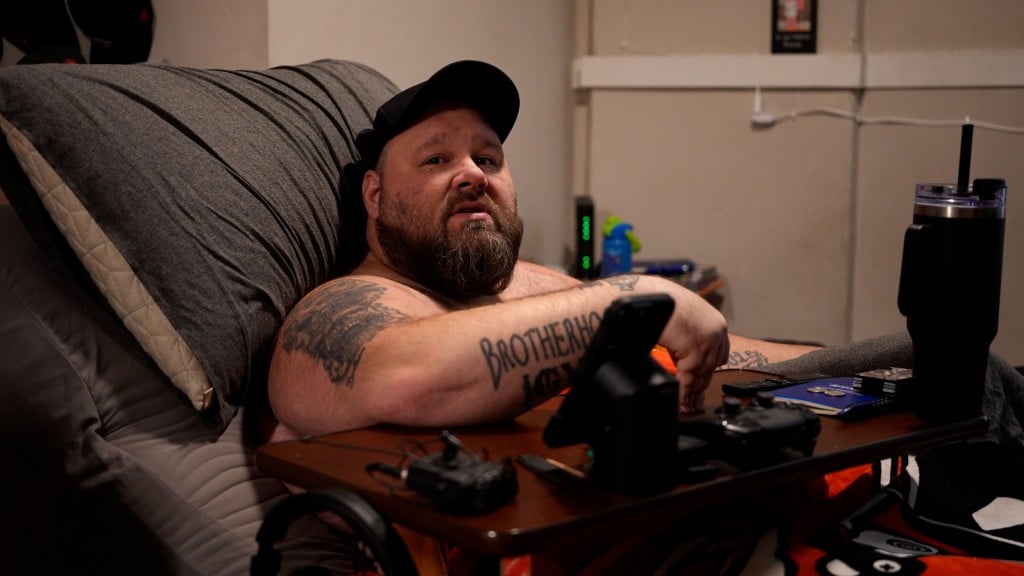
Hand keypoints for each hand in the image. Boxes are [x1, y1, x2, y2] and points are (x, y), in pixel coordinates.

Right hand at [654, 281, 729, 412]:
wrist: (646, 295)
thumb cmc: (656, 302)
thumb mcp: (679, 321)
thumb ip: (686, 339)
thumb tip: (682, 358)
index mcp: (715, 322)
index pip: (719, 355)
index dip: (706, 372)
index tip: (699, 386)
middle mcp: (716, 330)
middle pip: (711, 367)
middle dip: (700, 386)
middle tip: (692, 403)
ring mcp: (708, 340)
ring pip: (701, 375)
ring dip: (691, 393)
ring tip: (684, 406)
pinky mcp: (695, 349)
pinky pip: (689, 378)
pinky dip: (683, 393)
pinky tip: (679, 401)